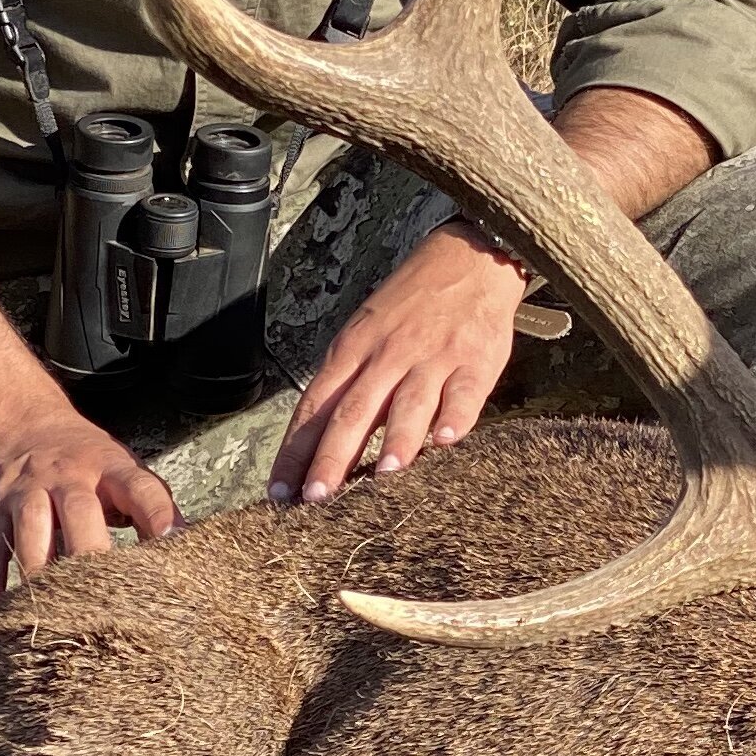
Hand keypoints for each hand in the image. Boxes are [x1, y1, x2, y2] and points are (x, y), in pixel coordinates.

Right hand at [0, 405, 177, 598]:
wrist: (15, 418)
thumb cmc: (82, 457)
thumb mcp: (121, 468)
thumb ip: (151, 506)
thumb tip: (189, 550)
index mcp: (108, 468)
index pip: (140, 488)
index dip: (159, 516)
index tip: (175, 546)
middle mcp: (65, 479)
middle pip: (80, 515)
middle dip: (92, 556)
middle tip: (107, 602)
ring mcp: (23, 494)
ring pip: (31, 535)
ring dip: (41, 575)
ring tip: (54, 615)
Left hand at [270, 221, 531, 505]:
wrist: (468, 257)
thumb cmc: (410, 304)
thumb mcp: (366, 333)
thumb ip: (349, 385)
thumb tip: (321, 445)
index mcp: (354, 350)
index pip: (316, 406)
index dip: (296, 450)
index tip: (280, 491)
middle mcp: (388, 355)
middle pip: (354, 411)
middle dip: (332, 457)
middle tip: (317, 498)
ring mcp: (433, 358)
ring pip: (410, 403)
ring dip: (397, 438)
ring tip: (384, 474)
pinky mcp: (476, 360)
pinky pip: (465, 393)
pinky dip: (456, 416)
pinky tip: (447, 440)